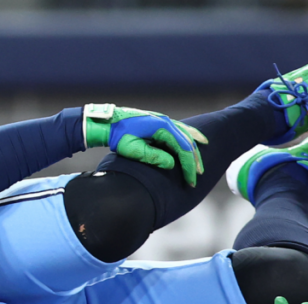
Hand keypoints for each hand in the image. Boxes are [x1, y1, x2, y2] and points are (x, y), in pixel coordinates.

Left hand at [83, 103, 207, 186]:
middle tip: (197, 176)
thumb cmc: (118, 136)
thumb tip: (172, 164)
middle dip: (194, 160)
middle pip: (188, 142)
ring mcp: (164, 120)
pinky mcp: (160, 122)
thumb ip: (154, 157)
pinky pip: (181, 130)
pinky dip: (190, 137)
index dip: (189, 165)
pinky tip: (197, 140)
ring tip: (200, 163)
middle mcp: (166, 121)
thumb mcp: (133, 149)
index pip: (183, 148)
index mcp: (162, 127)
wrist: (108, 122)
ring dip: (194, 150)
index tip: (191, 180)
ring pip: (186, 135)